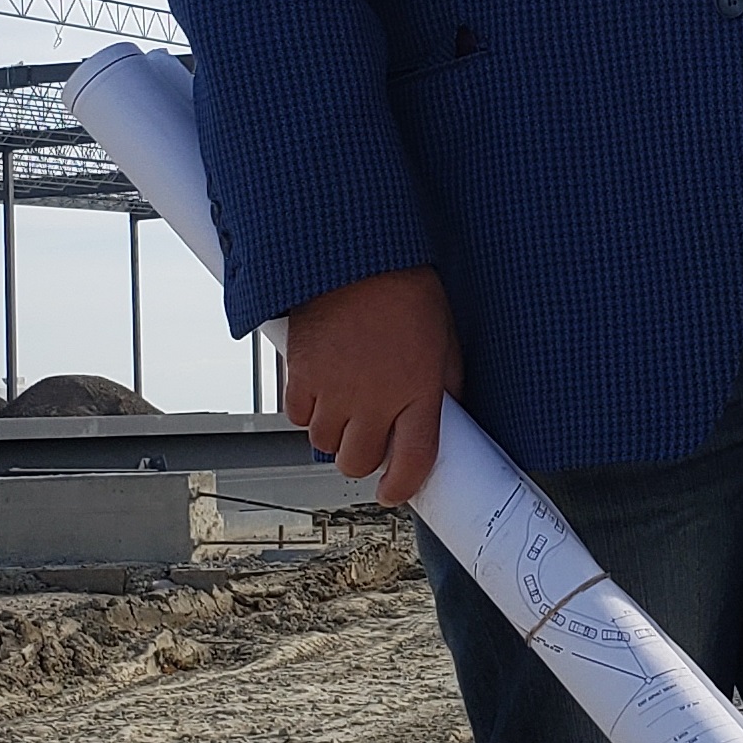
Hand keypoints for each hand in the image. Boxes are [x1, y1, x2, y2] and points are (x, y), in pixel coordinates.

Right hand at [282, 267, 463, 506]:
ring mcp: (334, 391)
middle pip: (358, 463)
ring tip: (347, 401)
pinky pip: (297, 416)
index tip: (394, 489)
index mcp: (418, 392)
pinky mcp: (301, 376)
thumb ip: (443, 384)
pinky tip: (322, 385)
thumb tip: (445, 415)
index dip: (401, 486)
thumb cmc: (406, 290)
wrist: (358, 254)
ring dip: (335, 432)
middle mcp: (375, 400)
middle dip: (364, 457)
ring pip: (325, 444)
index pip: (412, 463)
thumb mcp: (444, 338)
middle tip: (370, 434)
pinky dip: (307, 409)